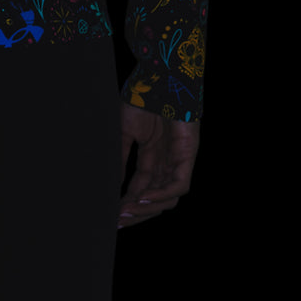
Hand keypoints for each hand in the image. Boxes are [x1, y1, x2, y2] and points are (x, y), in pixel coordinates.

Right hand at [118, 105, 200, 228]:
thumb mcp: (124, 135)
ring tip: (126, 210)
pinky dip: (161, 196)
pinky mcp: (188, 156)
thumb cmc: (142, 99)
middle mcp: (166, 163)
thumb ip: (120, 161)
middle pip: (154, 200)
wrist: (159, 79)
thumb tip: (113, 187)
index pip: (140, 190)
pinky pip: (179, 186)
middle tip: (117, 221)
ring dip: (146, 209)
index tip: (112, 216)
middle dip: (136, 213)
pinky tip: (142, 198)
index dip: (127, 205)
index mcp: (151, 158)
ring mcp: (178, 161)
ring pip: (167, 199)